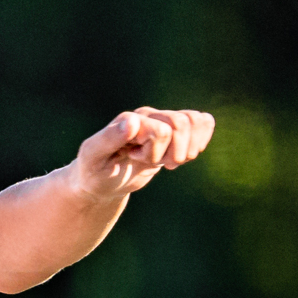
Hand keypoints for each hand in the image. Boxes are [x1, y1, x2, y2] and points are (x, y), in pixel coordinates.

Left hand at [68, 107, 214, 200]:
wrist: (102, 182)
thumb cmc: (94, 171)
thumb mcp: (94, 158)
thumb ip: (108, 139)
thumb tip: (132, 121)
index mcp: (128, 119)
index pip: (161, 131)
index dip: (152, 153)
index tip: (132, 158)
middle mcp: (147, 115)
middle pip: (181, 124)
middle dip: (171, 152)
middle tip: (151, 163)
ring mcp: (162, 121)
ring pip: (195, 121)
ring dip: (186, 149)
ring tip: (166, 161)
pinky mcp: (175, 130)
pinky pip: (203, 122)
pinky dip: (200, 142)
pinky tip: (181, 155)